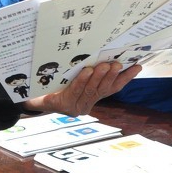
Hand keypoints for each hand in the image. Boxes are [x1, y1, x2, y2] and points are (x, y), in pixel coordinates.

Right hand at [23, 60, 140, 115]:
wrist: (41, 104)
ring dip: (112, 77)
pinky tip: (133, 70)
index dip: (81, 81)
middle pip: (91, 90)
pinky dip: (121, 80)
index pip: (74, 91)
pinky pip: (110, 90)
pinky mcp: (95, 100)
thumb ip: (46, 87)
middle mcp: (77, 107)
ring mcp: (86, 105)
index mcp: (62, 102)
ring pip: (102, 90)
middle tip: (108, 65)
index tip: (87, 71)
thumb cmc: (42, 92)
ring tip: (118, 65)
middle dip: (101, 77)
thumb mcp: (42, 91)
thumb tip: (38, 72)